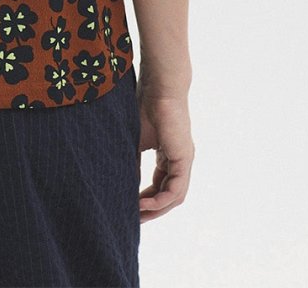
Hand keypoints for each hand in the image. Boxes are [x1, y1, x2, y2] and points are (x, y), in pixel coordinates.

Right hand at [135, 88, 194, 222]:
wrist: (159, 87)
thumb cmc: (144, 106)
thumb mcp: (135, 140)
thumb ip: (132, 162)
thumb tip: (123, 183)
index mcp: (168, 154)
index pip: (160, 184)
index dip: (146, 198)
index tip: (129, 207)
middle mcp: (179, 160)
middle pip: (168, 195)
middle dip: (151, 209)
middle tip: (133, 220)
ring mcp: (184, 160)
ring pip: (174, 196)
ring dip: (156, 208)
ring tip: (137, 215)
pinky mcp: (184, 158)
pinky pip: (176, 189)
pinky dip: (161, 199)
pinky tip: (145, 203)